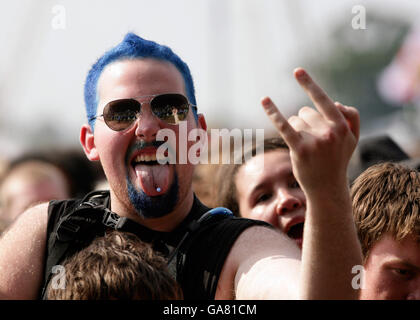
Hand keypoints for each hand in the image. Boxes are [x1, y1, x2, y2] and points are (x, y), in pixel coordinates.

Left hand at [261, 68, 359, 195]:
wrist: (327, 188)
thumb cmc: (337, 161)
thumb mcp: (353, 139)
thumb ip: (351, 118)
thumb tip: (335, 102)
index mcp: (342, 125)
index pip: (323, 99)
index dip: (309, 85)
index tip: (296, 71)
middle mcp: (329, 131)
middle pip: (306, 112)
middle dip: (306, 123)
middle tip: (313, 144)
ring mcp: (314, 141)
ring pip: (295, 120)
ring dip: (297, 130)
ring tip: (307, 148)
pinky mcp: (299, 149)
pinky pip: (284, 125)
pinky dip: (273, 112)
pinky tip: (264, 100)